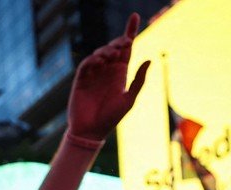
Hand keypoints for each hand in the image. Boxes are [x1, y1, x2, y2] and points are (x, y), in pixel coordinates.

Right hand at [66, 14, 149, 141]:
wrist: (91, 132)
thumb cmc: (111, 118)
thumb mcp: (129, 99)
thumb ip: (138, 80)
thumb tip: (149, 60)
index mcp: (120, 73)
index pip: (126, 49)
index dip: (130, 32)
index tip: (135, 16)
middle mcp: (107, 71)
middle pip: (113, 47)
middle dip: (119, 42)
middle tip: (125, 43)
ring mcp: (94, 74)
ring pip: (100, 53)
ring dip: (107, 50)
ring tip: (112, 55)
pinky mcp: (81, 80)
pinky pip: (87, 64)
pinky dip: (93, 59)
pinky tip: (100, 61)